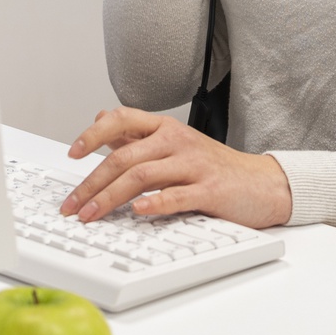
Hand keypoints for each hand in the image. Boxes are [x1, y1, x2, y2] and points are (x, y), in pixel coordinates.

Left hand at [60, 108, 291, 227]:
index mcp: (166, 127)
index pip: (122, 119)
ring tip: (91, 215)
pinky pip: (177, 195)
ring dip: (110, 198)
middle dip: (92, 182)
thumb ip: (138, 135)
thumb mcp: (175, 144)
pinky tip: (137, 212)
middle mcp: (178, 140)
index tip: (73, 153)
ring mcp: (194, 164)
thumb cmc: (215, 166)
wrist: (263, 184)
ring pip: (142, 176)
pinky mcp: (210, 190)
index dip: (94, 135)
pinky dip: (154, 204)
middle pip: (125, 156)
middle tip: (72, 204)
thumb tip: (102, 119)